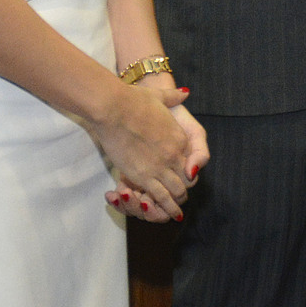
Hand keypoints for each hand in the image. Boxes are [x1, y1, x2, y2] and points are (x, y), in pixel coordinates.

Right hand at [108, 98, 208, 223]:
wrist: (114, 108)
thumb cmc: (134, 100)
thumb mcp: (159, 96)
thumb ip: (173, 96)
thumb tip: (185, 92)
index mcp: (180, 137)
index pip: (191, 162)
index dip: (187, 171)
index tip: (181, 176)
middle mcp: (175, 154)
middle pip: (186, 180)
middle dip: (183, 190)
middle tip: (179, 199)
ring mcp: (160, 166)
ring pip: (176, 191)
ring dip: (176, 202)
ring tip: (176, 212)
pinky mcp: (144, 176)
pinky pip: (160, 196)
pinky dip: (166, 207)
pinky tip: (169, 214)